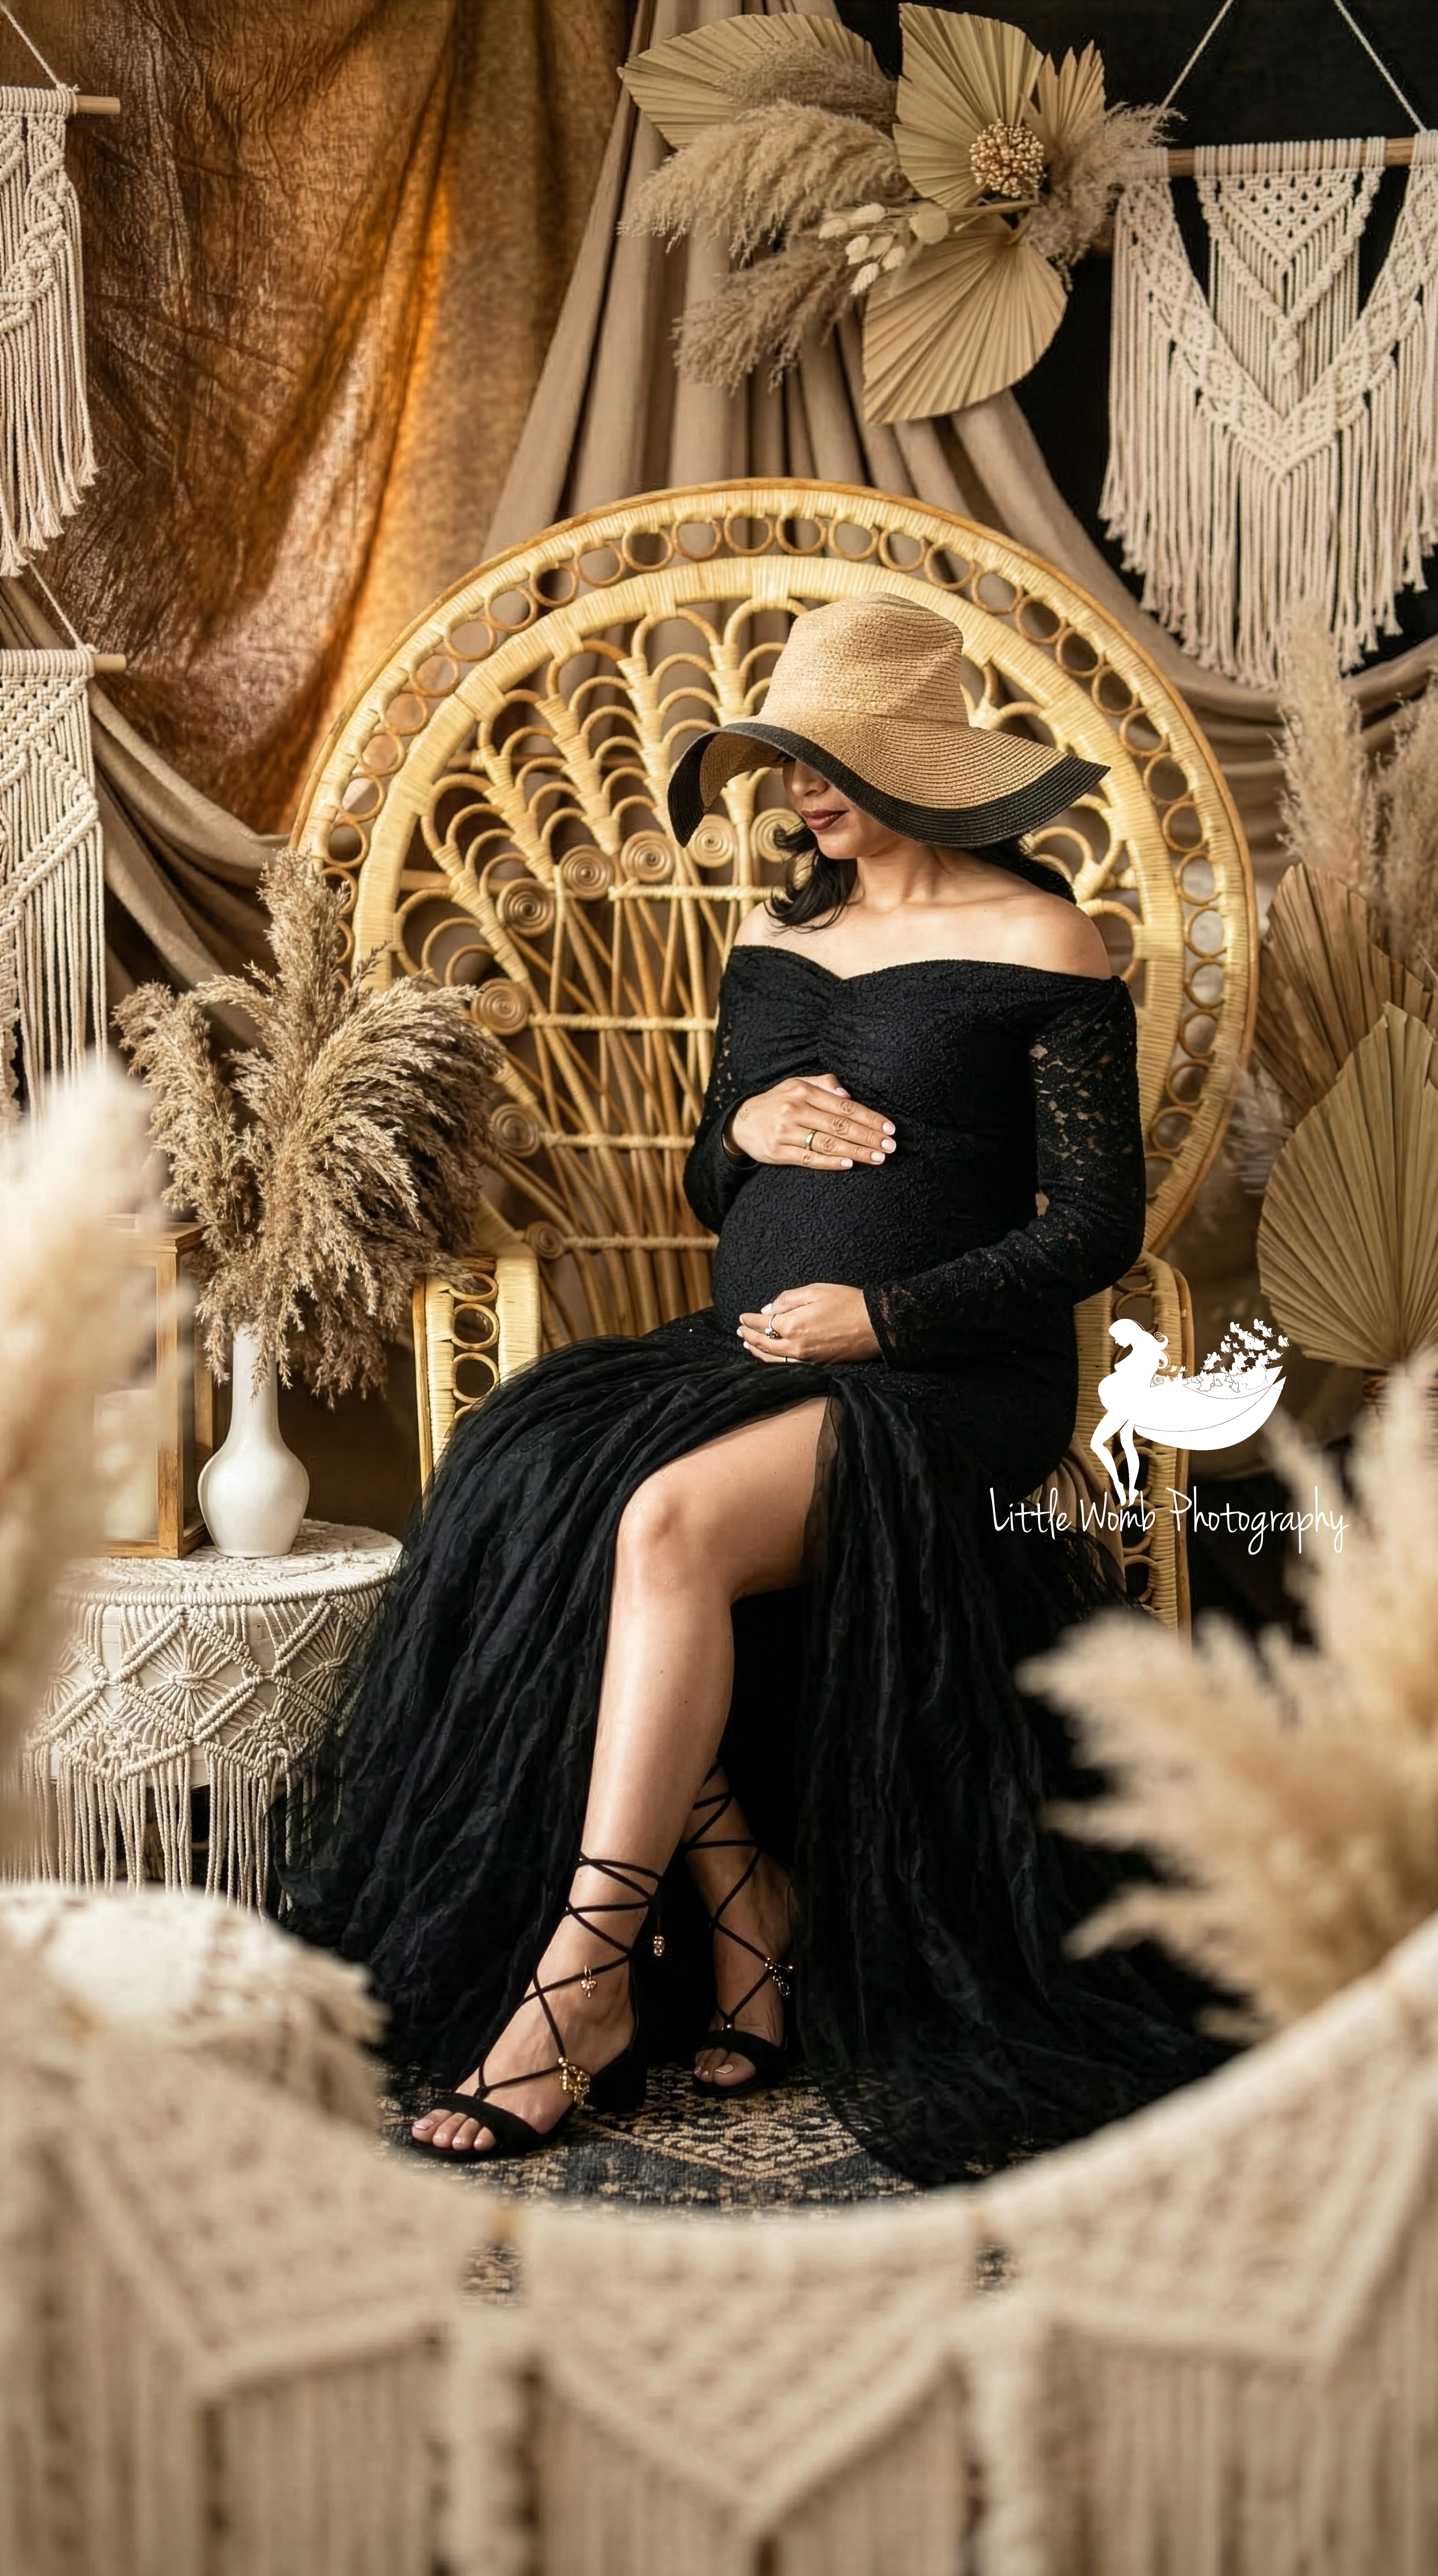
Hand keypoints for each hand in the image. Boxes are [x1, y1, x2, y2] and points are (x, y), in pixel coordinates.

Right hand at [728, 1074, 894, 1170]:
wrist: (741, 1122)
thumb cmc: (778, 1102)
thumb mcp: (797, 1084)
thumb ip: (824, 1084)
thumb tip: (848, 1095)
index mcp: (803, 1091)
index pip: (844, 1106)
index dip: (869, 1118)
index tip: (889, 1128)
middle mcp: (794, 1110)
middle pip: (839, 1126)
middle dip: (868, 1136)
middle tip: (890, 1146)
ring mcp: (785, 1132)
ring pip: (827, 1143)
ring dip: (856, 1151)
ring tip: (878, 1158)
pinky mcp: (777, 1152)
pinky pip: (809, 1159)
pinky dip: (830, 1162)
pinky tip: (848, 1164)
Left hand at [738, 1284, 880, 1363]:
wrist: (876, 1325)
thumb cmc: (848, 1303)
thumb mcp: (816, 1291)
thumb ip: (788, 1299)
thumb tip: (767, 1310)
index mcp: (793, 1325)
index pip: (762, 1324)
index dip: (749, 1320)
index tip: (742, 1317)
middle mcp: (796, 1346)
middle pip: (764, 1344)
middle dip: (749, 1336)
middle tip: (740, 1331)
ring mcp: (806, 1359)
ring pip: (773, 1359)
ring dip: (758, 1351)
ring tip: (748, 1345)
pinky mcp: (816, 1365)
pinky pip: (788, 1365)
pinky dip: (774, 1361)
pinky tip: (771, 1356)